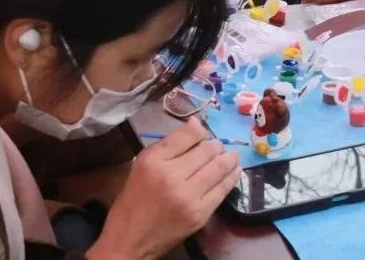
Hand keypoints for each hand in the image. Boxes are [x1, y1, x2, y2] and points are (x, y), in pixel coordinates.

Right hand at [88, 118, 240, 259]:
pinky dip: (232, 177)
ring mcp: (188, 196)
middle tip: (217, 147)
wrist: (130, 240)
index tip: (202, 133)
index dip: (200, 130)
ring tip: (231, 156)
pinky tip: (234, 171)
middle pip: (207, 150)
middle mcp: (171, 176)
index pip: (188, 134)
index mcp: (154, 161)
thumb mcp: (143, 164)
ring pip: (219, 167)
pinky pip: (223, 189)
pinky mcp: (200, 214)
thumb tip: (197, 124)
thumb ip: (170, 144)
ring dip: (229, 158)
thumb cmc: (134, 200)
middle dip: (216, 145)